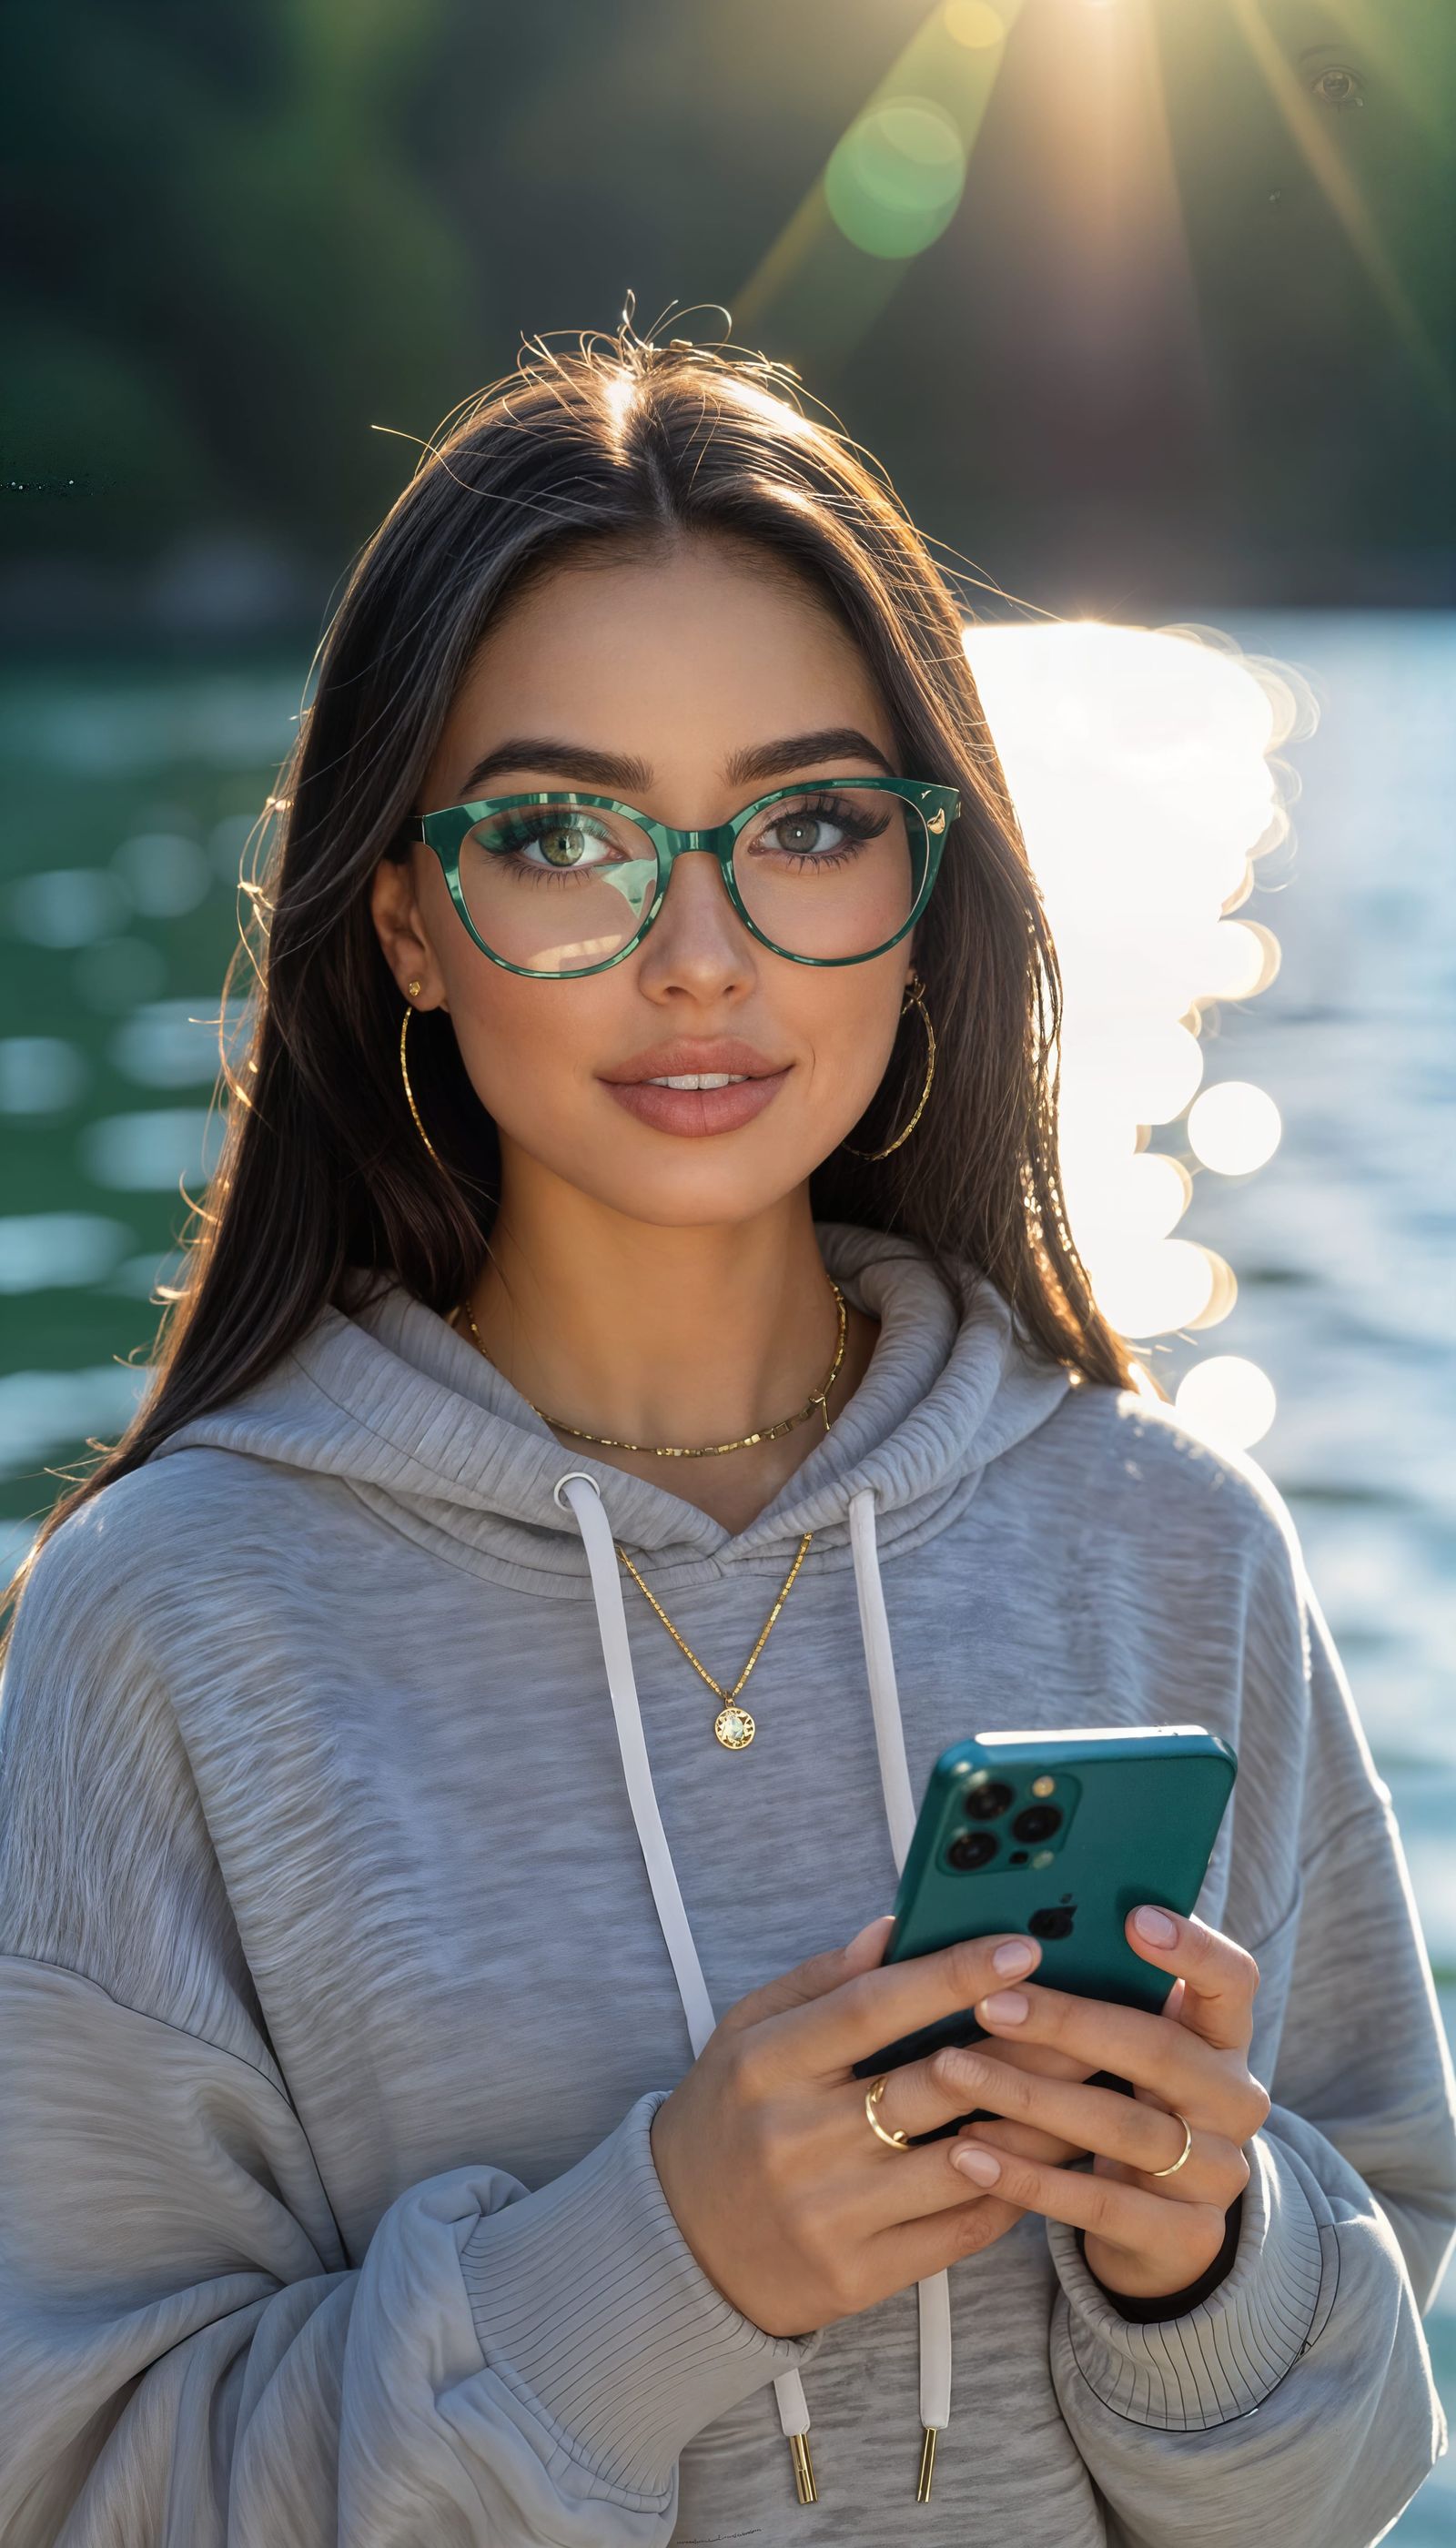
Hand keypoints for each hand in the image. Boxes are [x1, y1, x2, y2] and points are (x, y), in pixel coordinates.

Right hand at [650, 1915, 1095, 2339]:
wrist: (680, 2248)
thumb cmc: (727, 2117)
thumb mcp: (747, 2033)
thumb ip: (821, 1979)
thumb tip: (895, 1926)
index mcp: (767, 2063)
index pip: (873, 2007)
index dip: (953, 1973)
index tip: (1022, 1946)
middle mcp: (797, 2138)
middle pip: (934, 2084)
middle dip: (1023, 2047)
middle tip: (1092, 2017)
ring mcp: (829, 2213)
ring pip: (963, 2162)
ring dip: (1037, 2124)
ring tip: (1094, 2088)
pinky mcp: (857, 2275)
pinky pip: (959, 2230)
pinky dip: (1012, 2191)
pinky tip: (1050, 2159)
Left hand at [942, 1906, 1270, 2299]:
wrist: (1160, 2229)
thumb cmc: (1125, 2103)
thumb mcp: (1128, 2050)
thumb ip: (1099, 1994)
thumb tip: (1009, 1932)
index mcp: (1223, 2037)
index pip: (1232, 1979)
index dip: (1191, 1948)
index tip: (1132, 1917)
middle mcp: (1234, 2100)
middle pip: (1160, 2050)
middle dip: (1067, 2024)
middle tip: (988, 2003)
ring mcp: (1218, 2172)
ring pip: (1121, 2126)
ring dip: (1027, 2096)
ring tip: (952, 2071)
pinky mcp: (1188, 2236)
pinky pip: (1099, 2204)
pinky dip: (1027, 2178)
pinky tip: (967, 2155)